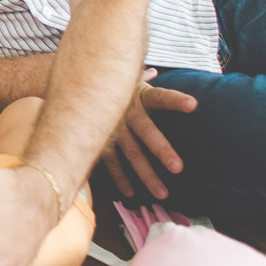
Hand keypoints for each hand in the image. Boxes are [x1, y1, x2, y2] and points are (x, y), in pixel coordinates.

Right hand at [102, 68, 196, 198]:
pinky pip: (111, 162)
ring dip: (146, 174)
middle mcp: (125, 113)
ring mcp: (111, 129)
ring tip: (162, 193)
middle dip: (162, 150)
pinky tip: (130, 193)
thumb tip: (153, 72)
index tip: (193, 105)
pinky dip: (120, 179)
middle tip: (179, 168)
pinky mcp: (99, 141)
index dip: (175, 100)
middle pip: (146, 132)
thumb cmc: (108, 84)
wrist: (72, 86)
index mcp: (138, 95)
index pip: (160, 97)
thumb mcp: (125, 78)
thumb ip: (140, 78)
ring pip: (130, 154)